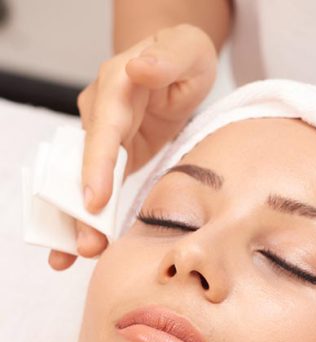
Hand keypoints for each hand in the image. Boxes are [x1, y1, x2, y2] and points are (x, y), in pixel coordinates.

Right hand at [49, 24, 217, 270]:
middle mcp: (101, 112)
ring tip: (69, 256)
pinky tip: (77, 246)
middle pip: (83, 163)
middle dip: (77, 206)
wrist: (178, 61)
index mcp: (116, 86)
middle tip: (84, 245)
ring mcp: (104, 134)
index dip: (96, 164)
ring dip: (75, 219)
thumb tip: (138, 67)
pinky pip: (95, 186)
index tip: (93, 199)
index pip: (104, 129)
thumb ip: (165, 59)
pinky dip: (86, 216)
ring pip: (82, 179)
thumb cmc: (183, 55)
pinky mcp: (113, 152)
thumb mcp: (185, 50)